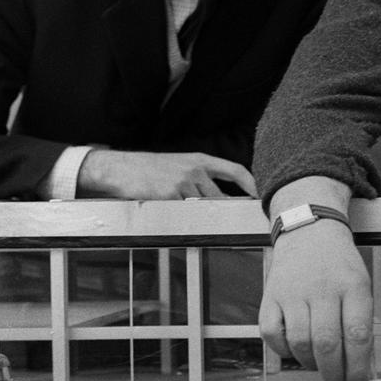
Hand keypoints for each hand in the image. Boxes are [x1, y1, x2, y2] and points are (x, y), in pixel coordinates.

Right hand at [76, 150, 256, 198]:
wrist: (120, 169)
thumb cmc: (149, 168)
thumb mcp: (179, 164)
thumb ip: (200, 176)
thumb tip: (219, 195)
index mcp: (199, 159)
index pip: (235, 170)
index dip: (251, 184)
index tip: (259, 195)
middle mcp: (195, 170)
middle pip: (221, 196)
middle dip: (226, 209)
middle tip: (233, 221)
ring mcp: (184, 183)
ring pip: (204, 207)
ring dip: (201, 215)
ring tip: (191, 215)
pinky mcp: (171, 196)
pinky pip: (186, 213)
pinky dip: (184, 216)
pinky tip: (174, 212)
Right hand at [259, 220, 373, 380]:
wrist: (310, 231)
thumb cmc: (339, 265)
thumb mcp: (361, 286)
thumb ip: (361, 324)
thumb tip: (359, 369)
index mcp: (352, 286)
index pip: (357, 335)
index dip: (357, 368)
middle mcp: (322, 289)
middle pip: (327, 344)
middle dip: (334, 374)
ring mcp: (293, 293)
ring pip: (300, 344)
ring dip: (311, 364)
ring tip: (320, 365)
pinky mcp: (270, 297)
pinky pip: (272, 336)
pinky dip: (284, 351)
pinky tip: (296, 349)